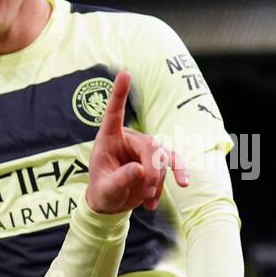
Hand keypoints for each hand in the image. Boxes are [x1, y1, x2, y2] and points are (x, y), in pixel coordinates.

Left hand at [84, 71, 188, 214]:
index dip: (119, 94)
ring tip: (147, 202)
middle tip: (144, 191)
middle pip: (151, 146)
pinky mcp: (159, 160)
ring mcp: (146, 149)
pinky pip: (173, 164)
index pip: (114, 113)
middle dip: (152, 170)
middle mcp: (129, 139)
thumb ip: (120, 180)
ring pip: (164, 156)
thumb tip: (140, 171)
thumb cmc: (102, 192)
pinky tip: (165, 196)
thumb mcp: (106, 190)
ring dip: (159, 180)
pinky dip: (172, 180)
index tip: (125, 73)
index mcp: (109, 139)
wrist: (111, 203)